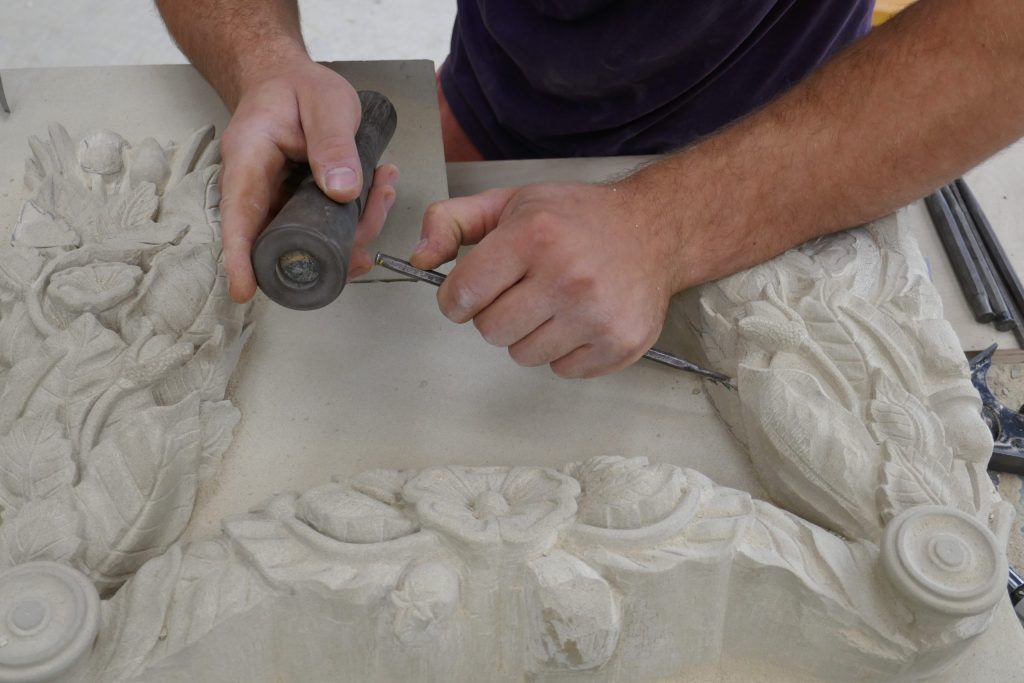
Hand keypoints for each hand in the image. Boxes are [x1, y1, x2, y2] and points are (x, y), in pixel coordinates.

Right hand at [218, 57, 397, 302]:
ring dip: (357, 228)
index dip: (240, 258)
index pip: (238, 217)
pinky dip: (359, 218)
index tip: (245, 290)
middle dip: (336, 245)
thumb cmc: (296, 87)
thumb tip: (343, 192)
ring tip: (385, 190)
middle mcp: (256, 191)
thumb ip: (333, 143)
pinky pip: (328, 228)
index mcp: (248, 161)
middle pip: (286, 241)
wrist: (286, 81)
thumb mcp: (325, 102)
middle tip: (373, 217)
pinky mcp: (300, 210)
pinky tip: (380, 192)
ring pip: (314, 240)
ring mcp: (278, 204)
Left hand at [410, 183, 683, 377]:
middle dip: (496, 314)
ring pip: (523, 355)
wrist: (655, 230)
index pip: (461, 295)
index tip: (472, 292)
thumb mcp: (512, 203)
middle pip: (489, 331)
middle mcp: (567, 276)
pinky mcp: (618, 344)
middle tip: (522, 291)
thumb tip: (419, 260)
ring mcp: (596, 315)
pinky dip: (563, 351)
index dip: (457, 298)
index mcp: (534, 235)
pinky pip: (560, 370)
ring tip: (555, 303)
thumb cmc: (577, 218)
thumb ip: (453, 222)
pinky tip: (580, 319)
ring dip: (530, 335)